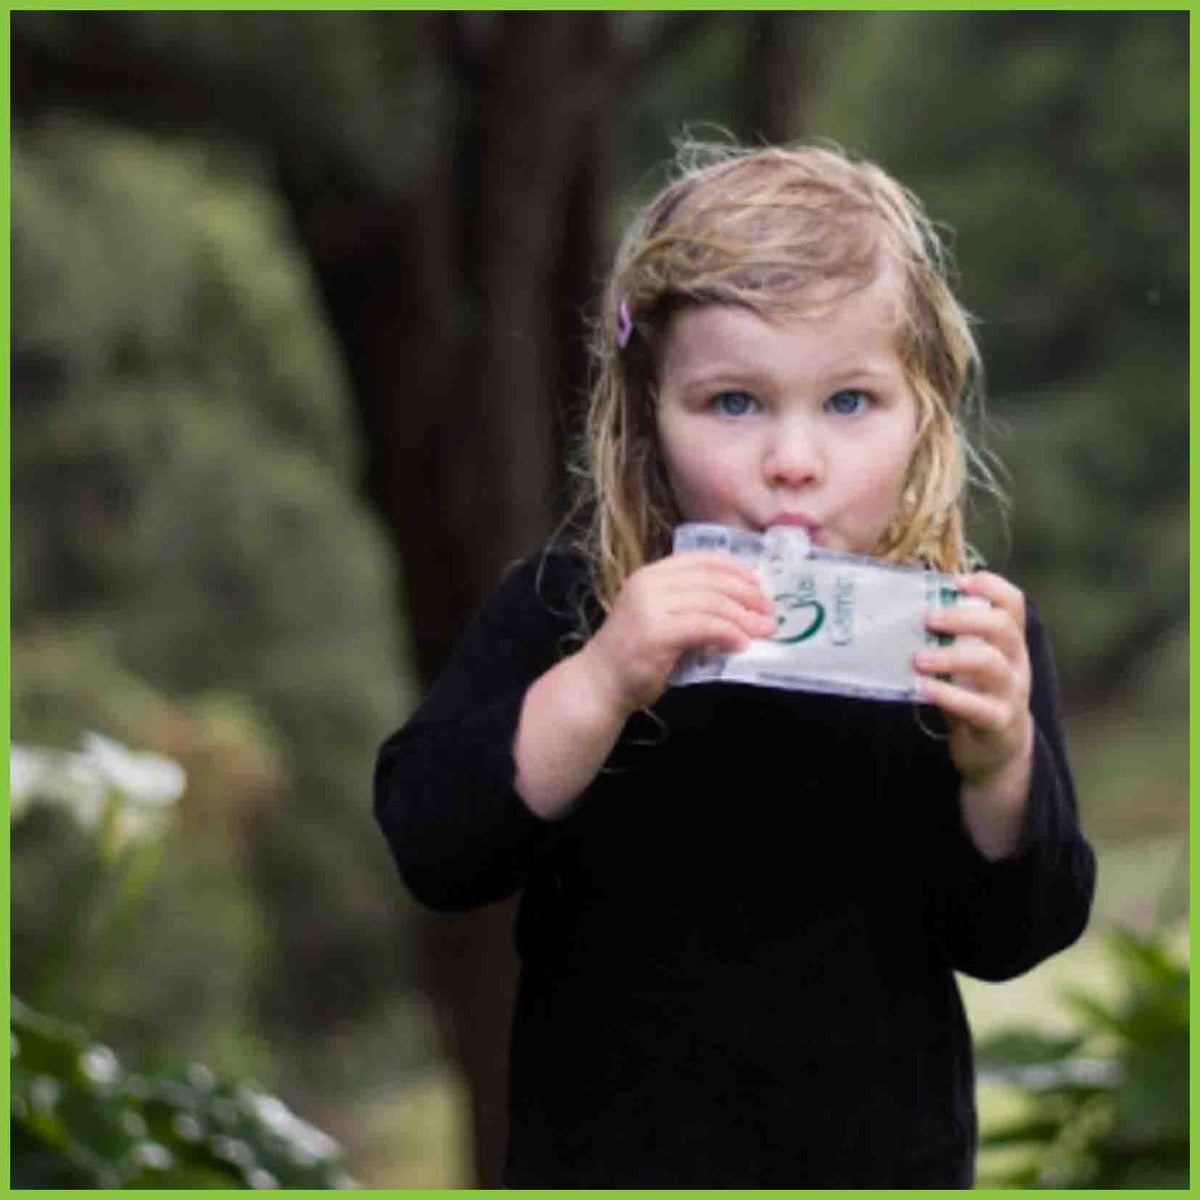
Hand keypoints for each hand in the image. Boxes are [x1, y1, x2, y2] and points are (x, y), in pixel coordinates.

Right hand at [580, 551, 775, 718]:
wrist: (600, 684)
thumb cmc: (634, 654)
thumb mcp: (661, 618)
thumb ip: (690, 606)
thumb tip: (743, 605)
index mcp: (650, 575)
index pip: (700, 560)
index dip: (735, 568)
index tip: (759, 584)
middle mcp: (648, 584)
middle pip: (711, 580)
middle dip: (747, 595)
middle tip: (770, 611)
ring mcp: (649, 608)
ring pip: (711, 602)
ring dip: (744, 617)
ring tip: (764, 630)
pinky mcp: (655, 634)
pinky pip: (704, 626)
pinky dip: (729, 633)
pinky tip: (741, 644)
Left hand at [914, 571, 1033, 787]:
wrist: (997, 751)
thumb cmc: (973, 696)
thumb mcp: (967, 664)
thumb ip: (947, 641)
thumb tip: (900, 612)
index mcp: (1008, 641)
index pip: (1012, 603)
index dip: (989, 586)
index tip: (956, 582)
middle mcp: (1016, 662)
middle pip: (1003, 627)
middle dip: (964, 618)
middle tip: (928, 618)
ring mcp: (1011, 693)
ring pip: (991, 664)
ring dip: (951, 657)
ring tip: (918, 659)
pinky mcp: (999, 723)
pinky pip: (977, 706)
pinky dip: (949, 695)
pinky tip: (924, 688)